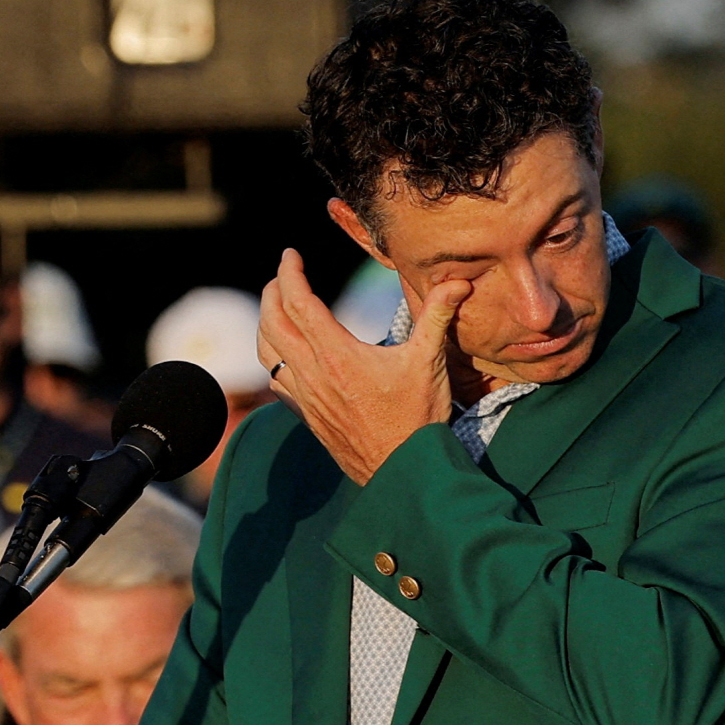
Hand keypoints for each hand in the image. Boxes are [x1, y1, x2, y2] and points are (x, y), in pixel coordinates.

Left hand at [257, 248, 470, 484]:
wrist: (402, 469)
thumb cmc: (418, 416)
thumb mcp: (430, 361)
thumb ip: (437, 316)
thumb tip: (458, 283)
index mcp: (338, 354)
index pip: (299, 302)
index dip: (290, 273)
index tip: (291, 254)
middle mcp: (313, 373)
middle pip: (272, 322)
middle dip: (272, 291)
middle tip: (282, 274)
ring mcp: (305, 396)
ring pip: (266, 352)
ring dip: (265, 322)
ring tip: (276, 307)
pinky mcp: (306, 415)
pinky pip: (275, 380)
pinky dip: (271, 357)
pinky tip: (283, 354)